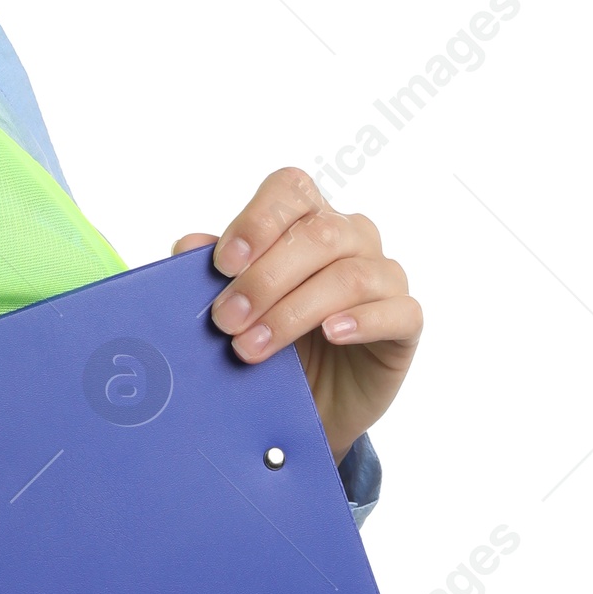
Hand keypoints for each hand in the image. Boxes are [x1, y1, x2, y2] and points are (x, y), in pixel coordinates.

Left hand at [174, 167, 421, 463]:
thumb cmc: (272, 339)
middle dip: (264, 280)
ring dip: (294, 311)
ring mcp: (384, 277)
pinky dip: (361, 321)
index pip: (290, 190)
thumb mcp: (236, 306)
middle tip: (226, 320)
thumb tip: (187, 244)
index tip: (222, 264)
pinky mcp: (406, 321)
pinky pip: (397, 311)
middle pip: (318, 235)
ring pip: (350, 276)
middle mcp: (352, 237)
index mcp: (308, 218)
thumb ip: (212, 273)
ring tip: (253, 346)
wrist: (308, 403)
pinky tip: (330, 334)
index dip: (257, 220)